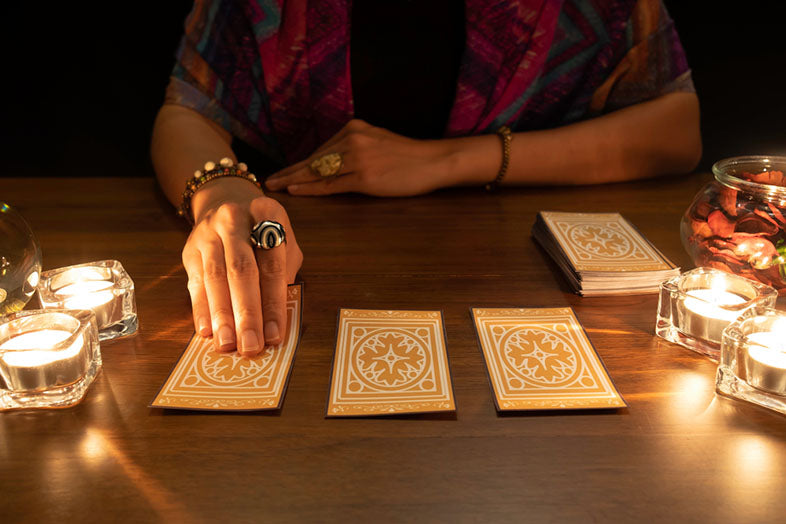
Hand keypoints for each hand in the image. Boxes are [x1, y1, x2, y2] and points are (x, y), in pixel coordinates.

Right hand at [181, 178, 302, 355]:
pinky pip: (195, 283)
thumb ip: (284, 274)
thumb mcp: (284, 243)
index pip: (272, 265)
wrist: (226, 201)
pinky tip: (207, 331)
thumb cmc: (264, 233)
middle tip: (250, 346)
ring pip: (215, 278)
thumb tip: (275, 318)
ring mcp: (208, 234)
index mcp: (267, 215)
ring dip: (222, 316)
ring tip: (228, 344)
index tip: (275, 335)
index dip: (273, 303)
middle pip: (241, 271)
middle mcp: (234, 220)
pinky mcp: (190, 250)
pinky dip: (201, 309)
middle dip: (246, 313)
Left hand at [265, 119, 460, 195]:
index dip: (299, 163)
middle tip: (269, 181)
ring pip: (318, 171)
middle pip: (314, 159)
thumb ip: (355, 148)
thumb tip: (332, 164)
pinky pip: (332, 184)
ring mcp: (358, 158)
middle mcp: (352, 139)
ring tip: (275, 187)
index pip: (320, 150)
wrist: (433, 161)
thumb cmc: (409, 157)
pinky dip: (311, 188)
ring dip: (294, 180)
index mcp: (354, 129)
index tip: (283, 171)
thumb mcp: (378, 143)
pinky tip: (296, 190)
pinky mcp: (365, 177)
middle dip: (289, 171)